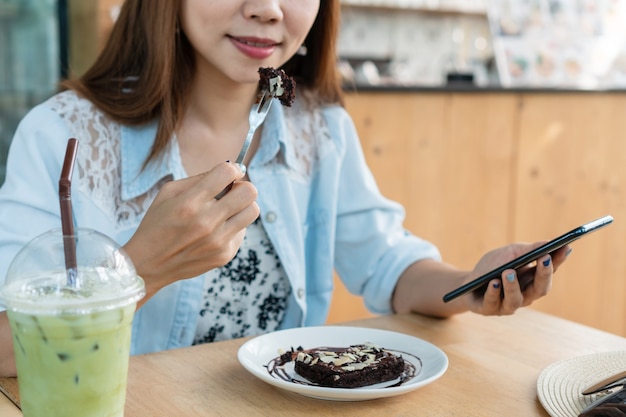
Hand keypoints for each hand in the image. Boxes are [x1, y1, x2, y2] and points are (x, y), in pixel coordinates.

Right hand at [123, 162, 259, 301]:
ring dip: (243, 206)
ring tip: (227, 209)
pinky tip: (216, 231)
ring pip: (253, 211)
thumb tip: (229, 170)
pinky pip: (242, 231)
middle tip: (231, 191)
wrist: (150, 264)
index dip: (232, 169)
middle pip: (249, 192)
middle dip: (242, 186)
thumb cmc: (158, 223)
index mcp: (190, 202)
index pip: (227, 173)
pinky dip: (233, 226)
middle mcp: (207, 222)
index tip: (228, 174)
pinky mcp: (225, 255)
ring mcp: (218, 241)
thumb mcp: (168, 193)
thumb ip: (199, 178)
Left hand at [466, 242, 570, 315]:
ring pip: (515, 300)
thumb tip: (550, 242)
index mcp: (532, 281)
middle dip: (543, 274)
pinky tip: (494, 282)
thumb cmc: (492, 267)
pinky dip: (493, 292)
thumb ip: (528, 250)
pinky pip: (492, 302)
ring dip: (512, 285)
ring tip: (508, 272)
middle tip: (544, 259)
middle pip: (539, 289)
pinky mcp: (488, 309)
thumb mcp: (509, 253)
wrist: (468, 283)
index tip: (565, 247)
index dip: (558, 261)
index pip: (550, 271)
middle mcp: (524, 296)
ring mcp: (507, 305)